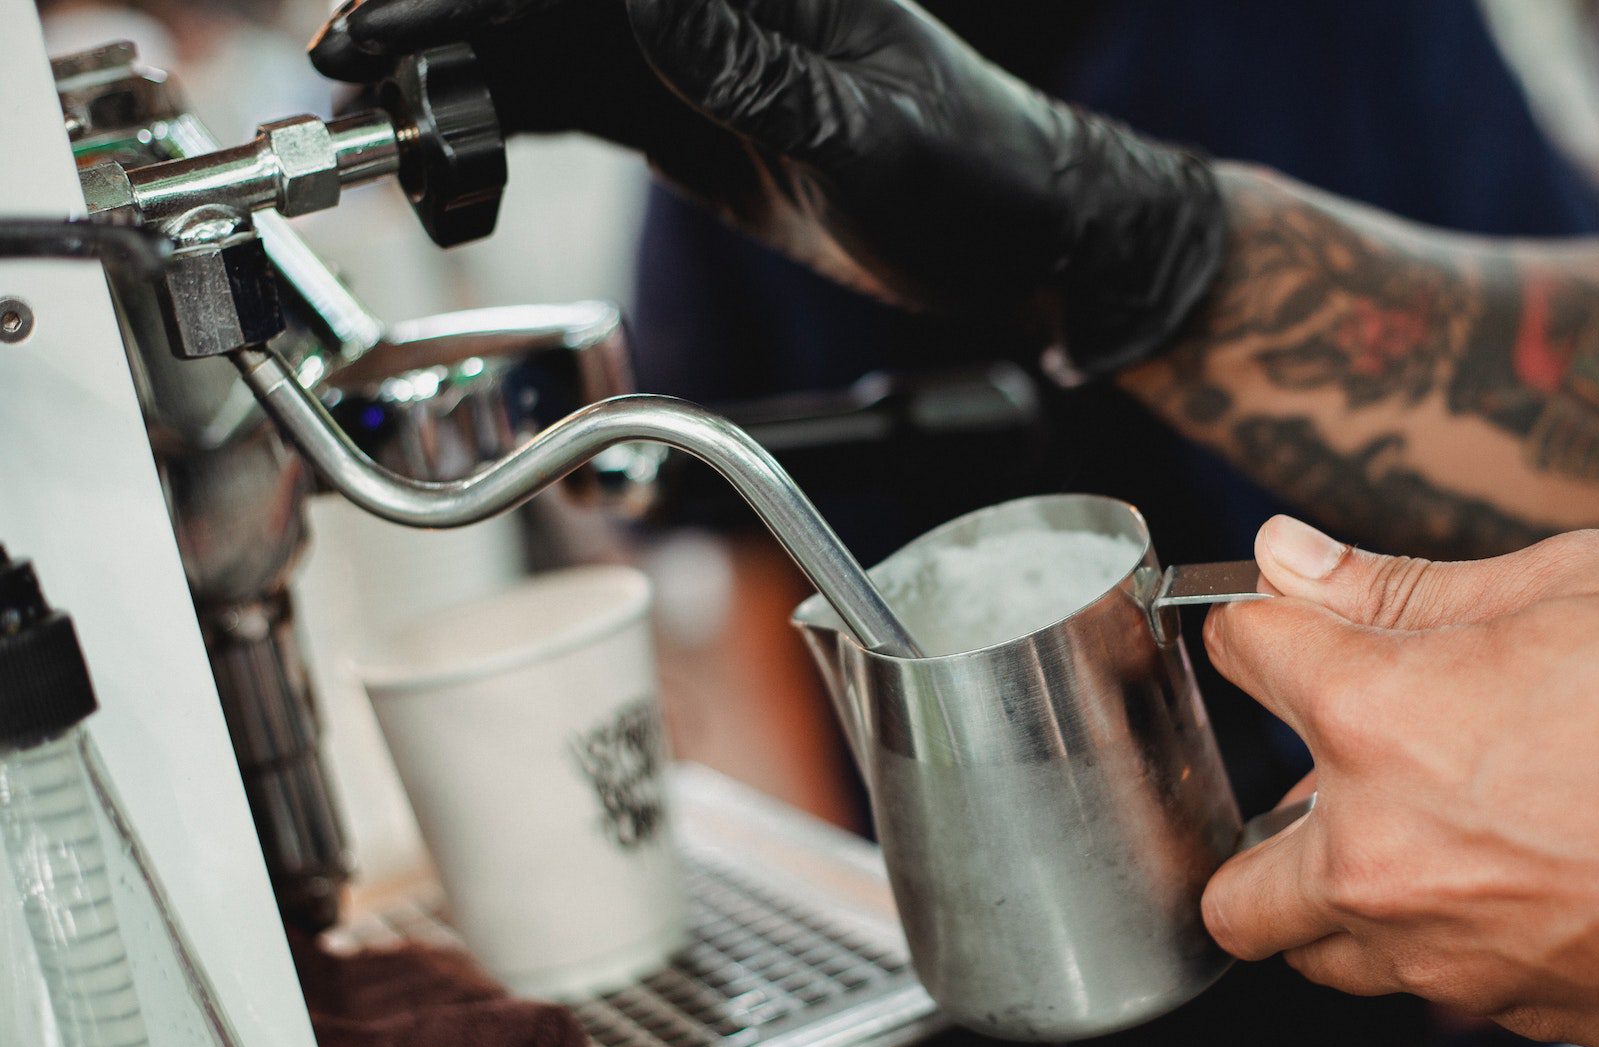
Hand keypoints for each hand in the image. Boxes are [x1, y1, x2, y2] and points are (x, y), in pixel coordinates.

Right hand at [311, 0, 1225, 377]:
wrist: (1015, 240)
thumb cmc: (972, 171)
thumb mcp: (863, 132)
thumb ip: (748, 68)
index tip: (404, 12)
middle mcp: (712, 0)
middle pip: (548, 0)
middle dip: (444, 22)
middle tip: (352, 60)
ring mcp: (687, 53)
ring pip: (540, 47)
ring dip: (453, 77)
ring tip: (369, 113)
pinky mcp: (679, 113)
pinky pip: (567, 104)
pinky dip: (499, 123)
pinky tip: (441, 148)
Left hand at [1201, 517, 1598, 1046]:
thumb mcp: (1577, 585)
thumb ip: (1402, 584)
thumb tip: (1289, 554)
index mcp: (1377, 717)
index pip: (1244, 651)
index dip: (1261, 623)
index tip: (1285, 626)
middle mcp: (1376, 852)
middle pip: (1229, 877)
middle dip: (1260, 827)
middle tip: (1335, 783)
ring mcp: (1433, 951)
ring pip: (1311, 948)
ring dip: (1334, 898)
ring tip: (1428, 838)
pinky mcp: (1495, 1012)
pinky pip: (1413, 983)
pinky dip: (1430, 940)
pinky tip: (1513, 882)